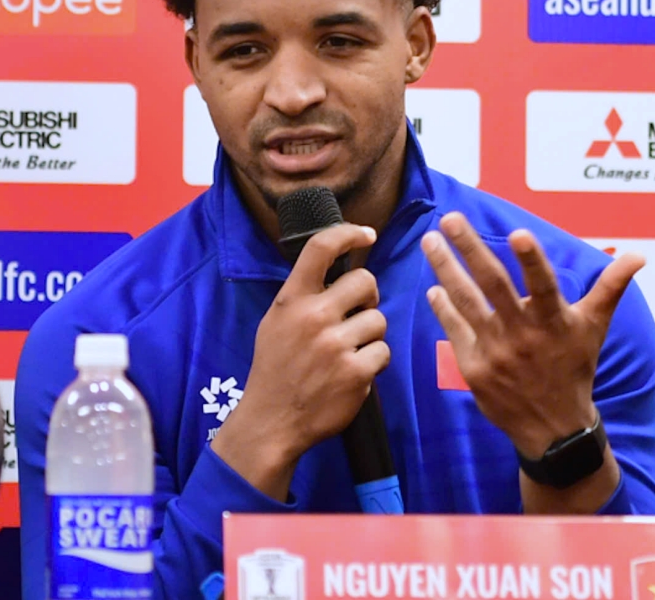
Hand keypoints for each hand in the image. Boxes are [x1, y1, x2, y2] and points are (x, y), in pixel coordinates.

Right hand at [211, 223, 387, 499]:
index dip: (348, 232)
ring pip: (378, 319)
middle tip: (357, 312)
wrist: (272, 421)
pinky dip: (374, 362)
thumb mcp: (277, 321)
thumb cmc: (276, 367)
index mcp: (292, 299)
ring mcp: (336, 345)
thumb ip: (304, 295)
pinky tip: (354, 372)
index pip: (321, 248)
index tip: (366, 234)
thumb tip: (339, 268)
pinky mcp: (356, 373)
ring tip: (349, 350)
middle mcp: (314, 316)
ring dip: (370, 334)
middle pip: (365, 281)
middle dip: (367, 296)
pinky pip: (383, 351)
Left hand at [421, 212, 643, 458]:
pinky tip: (433, 286)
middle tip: (450, 218)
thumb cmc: (575, 367)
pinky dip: (443, 307)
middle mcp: (523, 335)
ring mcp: (495, 352)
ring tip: (429, 240)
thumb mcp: (594, 328)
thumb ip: (610, 287)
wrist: (554, 429)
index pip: (543, 285)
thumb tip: (639, 255)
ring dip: (445, 269)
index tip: (518, 232)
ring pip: (466, 302)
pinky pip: (455, 330)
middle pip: (493, 285)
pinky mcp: (475, 368)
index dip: (532, 260)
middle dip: (470, 249)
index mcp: (554, 321)